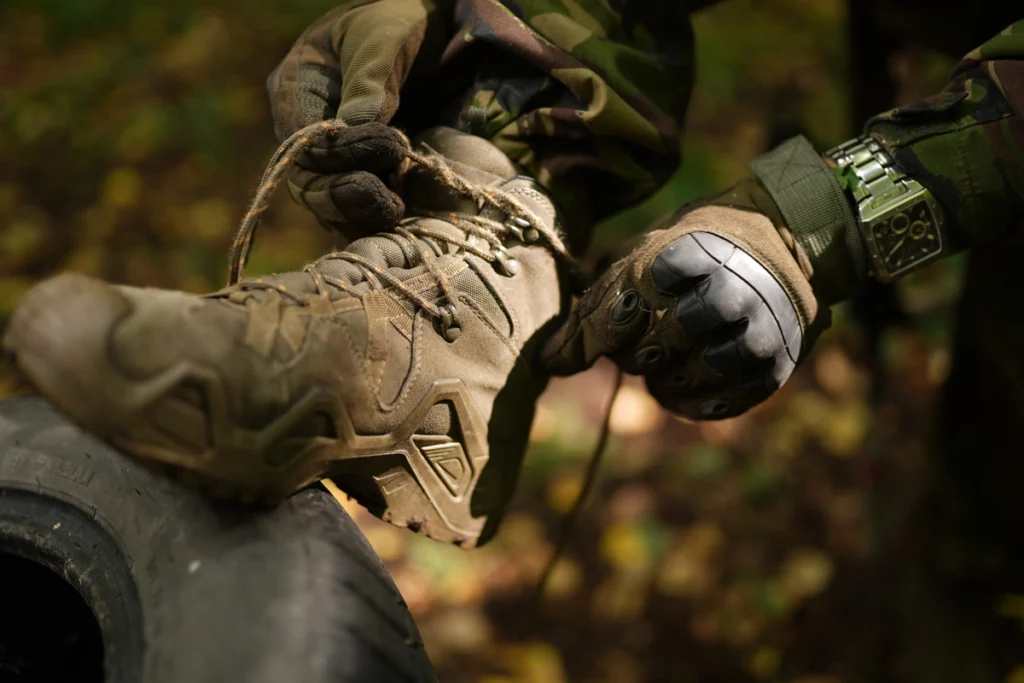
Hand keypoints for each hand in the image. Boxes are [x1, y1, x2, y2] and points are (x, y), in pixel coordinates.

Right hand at [267, 1, 439, 235]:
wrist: (437, 37)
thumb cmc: (400, 23)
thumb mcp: (384, 37)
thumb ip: (370, 79)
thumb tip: (354, 126)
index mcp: (298, 90)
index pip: (302, 142)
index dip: (339, 156)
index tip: (393, 146)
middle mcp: (308, 133)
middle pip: (308, 184)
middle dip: (345, 198)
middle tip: (388, 202)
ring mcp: (334, 161)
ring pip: (331, 207)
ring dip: (363, 215)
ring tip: (398, 210)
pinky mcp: (364, 178)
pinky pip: (359, 213)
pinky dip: (377, 220)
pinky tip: (405, 218)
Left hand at [541, 201, 824, 419]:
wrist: (779, 244)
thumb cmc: (687, 261)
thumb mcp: (642, 264)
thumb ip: (594, 312)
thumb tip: (546, 364)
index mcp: (686, 256)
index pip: (626, 308)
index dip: (611, 324)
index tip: (623, 315)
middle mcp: (727, 292)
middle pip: (652, 347)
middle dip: (638, 351)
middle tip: (646, 340)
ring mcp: (756, 331)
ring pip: (685, 378)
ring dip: (663, 380)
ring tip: (667, 362)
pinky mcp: (773, 366)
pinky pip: (718, 403)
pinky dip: (690, 403)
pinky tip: (684, 387)